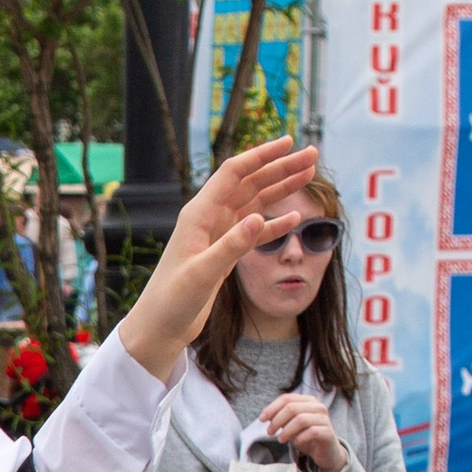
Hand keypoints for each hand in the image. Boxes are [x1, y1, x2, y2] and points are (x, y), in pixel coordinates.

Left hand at [116, 140, 324, 383]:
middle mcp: (207, 219)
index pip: (234, 174)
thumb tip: (260, 217)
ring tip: (309, 174)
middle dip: (280, 167)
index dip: (262, 156)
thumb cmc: (171, 301)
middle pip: (249, 183)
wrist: (159, 328)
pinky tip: (295, 218)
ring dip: (281, 189)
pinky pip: (254, 231)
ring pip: (254, 203)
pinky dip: (274, 223)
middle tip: (313, 155)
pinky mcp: (223, 254)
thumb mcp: (202, 274)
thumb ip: (231, 246)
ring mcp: (216, 235)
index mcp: (198, 215)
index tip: (290, 143)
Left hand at [257, 389, 347, 471]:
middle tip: (270, 432)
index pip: (287, 398)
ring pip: (301, 419)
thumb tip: (265, 416)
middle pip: (292, 408)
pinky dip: (300, 438)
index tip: (261, 419)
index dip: (272, 408)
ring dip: (287, 430)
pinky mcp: (328, 432)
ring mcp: (324, 418)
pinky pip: (312, 432)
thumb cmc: (306, 436)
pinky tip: (295, 443)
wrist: (326, 452)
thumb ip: (281, 418)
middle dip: (277, 420)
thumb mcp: (290, 425)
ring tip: (280, 439)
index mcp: (308, 401)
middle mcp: (318, 406)